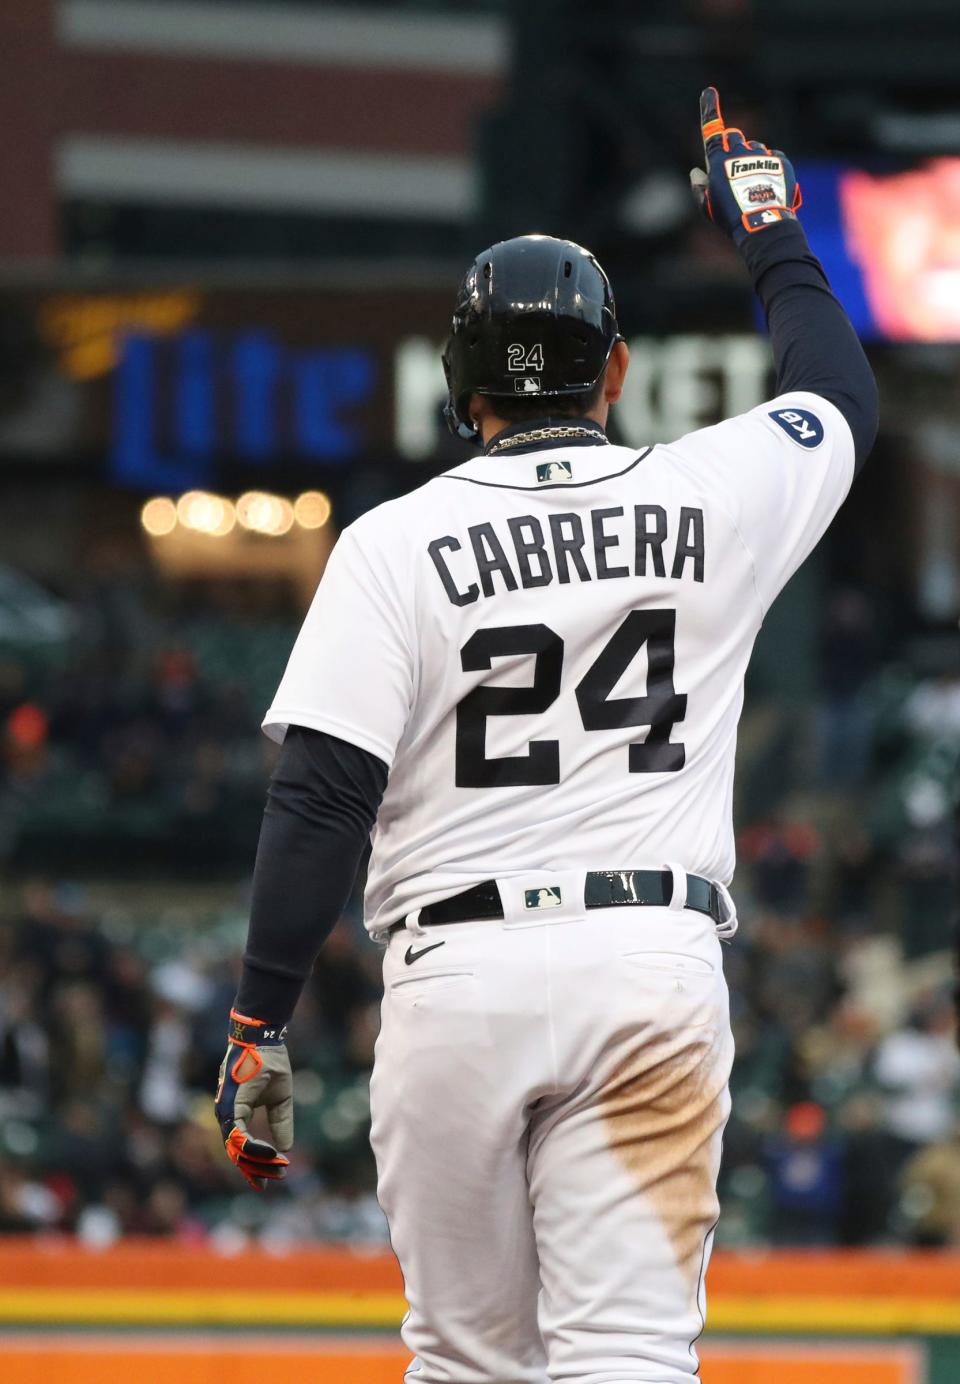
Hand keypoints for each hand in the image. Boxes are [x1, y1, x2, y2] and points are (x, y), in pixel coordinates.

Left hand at [214, 1008, 292, 1190]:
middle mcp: (227, 1114)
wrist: (264, 1039)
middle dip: (256, 1169)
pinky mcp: (231, 1106)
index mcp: (236, 1111)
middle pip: (237, 1152)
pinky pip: (239, 1135)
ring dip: (256, 1162)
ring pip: (236, 1148)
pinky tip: (271, 1155)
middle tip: (274, 1180)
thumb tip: (286, 1148)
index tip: (274, 1174)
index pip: (242, 1144)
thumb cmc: (270, 1063)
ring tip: (276, 1170)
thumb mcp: (281, 1098)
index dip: (257, 1162)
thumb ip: (281, 1121)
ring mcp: (226, 1111)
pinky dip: (254, 1148)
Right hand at [690, 87, 800, 243]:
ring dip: (752, 159)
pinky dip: (770, 167)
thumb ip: (700, 188)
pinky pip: (773, 156)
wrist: (763, 223)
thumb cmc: (730, 218)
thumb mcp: (708, 206)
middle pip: (735, 136)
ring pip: (755, 147)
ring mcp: (761, 154)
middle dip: (732, 146)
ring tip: (753, 184)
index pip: (712, 130)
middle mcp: (740, 151)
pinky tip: (768, 185)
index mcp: (719, 161)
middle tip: (734, 167)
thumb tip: (697, 172)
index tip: (709, 92)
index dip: (709, 110)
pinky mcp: (779, 160)